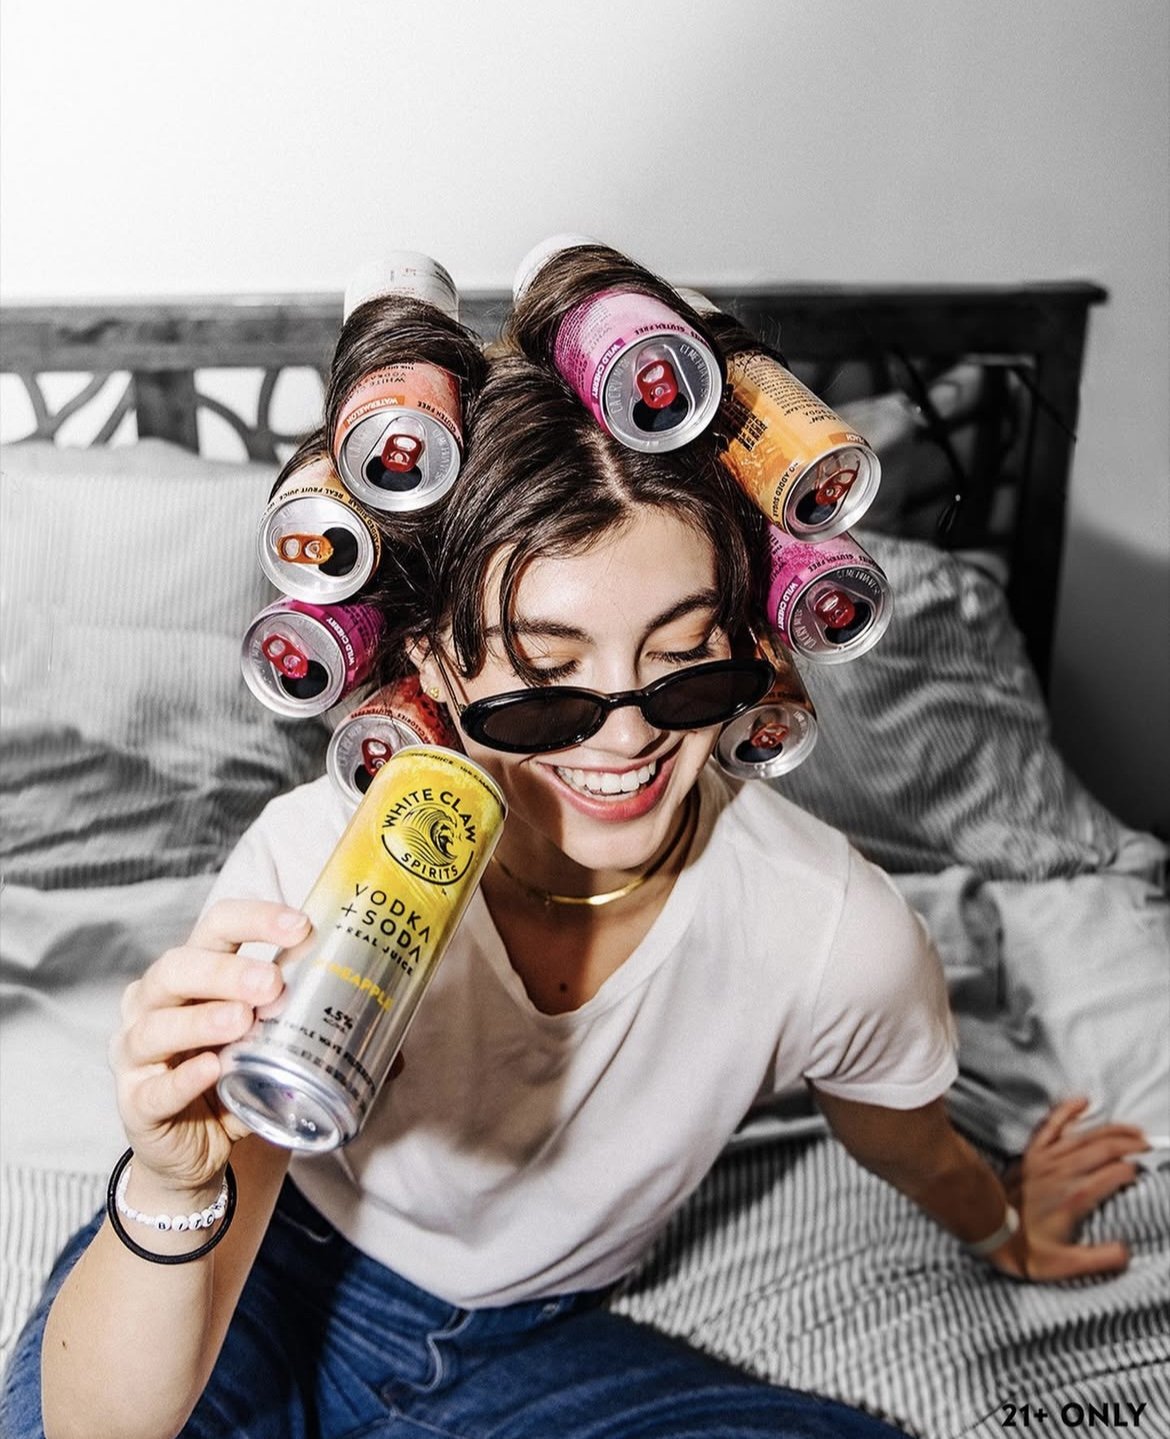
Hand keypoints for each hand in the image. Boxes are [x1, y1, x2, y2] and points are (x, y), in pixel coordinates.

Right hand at [109, 899, 308, 1198]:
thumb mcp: (277, 1047)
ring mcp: (137, 1053)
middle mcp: (155, 1002)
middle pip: (179, 966)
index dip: (255, 916)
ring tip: (244, 1021)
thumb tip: (399, 1042)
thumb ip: (321, 1034)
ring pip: (157, 1024)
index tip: (302, 924)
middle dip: (227, 970)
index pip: (217, 925)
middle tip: (274, 982)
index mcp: (194, 973)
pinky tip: (212, 1068)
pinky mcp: (136, 1102)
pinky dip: (184, 1077)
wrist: (199, 1153)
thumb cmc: (236, 1079)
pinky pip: (155, 1088)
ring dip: (203, 1018)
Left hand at [993, 1097, 1147, 1280]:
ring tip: (1134, 1131)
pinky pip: (1052, 1126)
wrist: (987, 1227)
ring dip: (1112, 1131)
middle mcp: (1064, 1173)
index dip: (1131, 1172)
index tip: (1142, 1173)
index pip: (1113, 1175)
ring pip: (1086, 1136)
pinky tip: (1082, 1101)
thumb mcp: (1064, 1267)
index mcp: (1075, 1198)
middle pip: (1105, 1150)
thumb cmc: (1025, 1249)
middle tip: (1149, 1147)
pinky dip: (1067, 1111)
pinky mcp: (1033, 1154)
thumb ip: (1098, 1260)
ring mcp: (1047, 1160)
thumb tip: (1127, 1253)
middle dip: (1131, 1146)